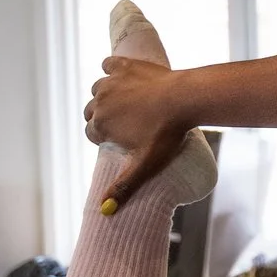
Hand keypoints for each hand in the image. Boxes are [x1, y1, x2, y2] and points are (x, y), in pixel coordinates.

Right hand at [83, 57, 197, 210]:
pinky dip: (112, 71)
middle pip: (91, 112)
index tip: (120, 141)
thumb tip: (103, 211)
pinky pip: (108, 66)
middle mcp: (99, 101)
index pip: (91, 133)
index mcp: (100, 124)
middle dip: (104, 119)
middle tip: (125, 125)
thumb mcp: (146, 164)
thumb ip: (124, 187)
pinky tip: (123, 79)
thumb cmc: (167, 134)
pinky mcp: (124, 65)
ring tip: (126, 104)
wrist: (185, 98)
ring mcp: (110, 82)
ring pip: (98, 90)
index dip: (104, 139)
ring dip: (107, 97)